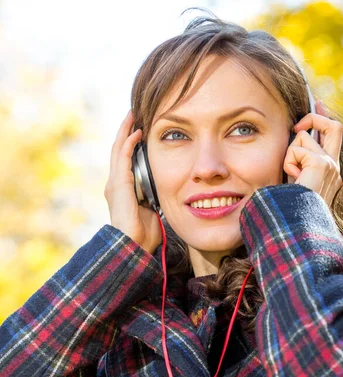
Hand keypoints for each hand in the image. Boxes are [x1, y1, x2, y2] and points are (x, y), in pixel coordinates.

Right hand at [104, 110, 161, 253]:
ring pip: (118, 148)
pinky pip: (122, 158)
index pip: (126, 157)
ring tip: (133, 114)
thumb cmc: (145, 233)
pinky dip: (129, 143)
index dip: (132, 140)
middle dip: (127, 129)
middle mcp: (116, 182)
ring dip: (126, 130)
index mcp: (124, 187)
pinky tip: (137, 131)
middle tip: (134, 112)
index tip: (142, 125)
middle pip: (119, 148)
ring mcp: (115, 182)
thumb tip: (176, 190)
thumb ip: (159, 196)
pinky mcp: (119, 184)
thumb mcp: (155, 208)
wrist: (134, 246)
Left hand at [284, 101, 342, 207]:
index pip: (332, 136)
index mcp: (329, 172)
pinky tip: (292, 180)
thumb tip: (292, 143)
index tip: (318, 103)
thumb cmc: (290, 210)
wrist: (298, 226)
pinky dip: (288, 162)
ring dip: (290, 154)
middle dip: (315, 117)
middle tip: (297, 126)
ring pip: (303, 137)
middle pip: (334, 126)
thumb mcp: (294, 181)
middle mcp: (334, 167)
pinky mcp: (322, 164)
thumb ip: (297, 162)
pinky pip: (296, 149)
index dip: (324, 117)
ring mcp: (331, 165)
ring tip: (291, 178)